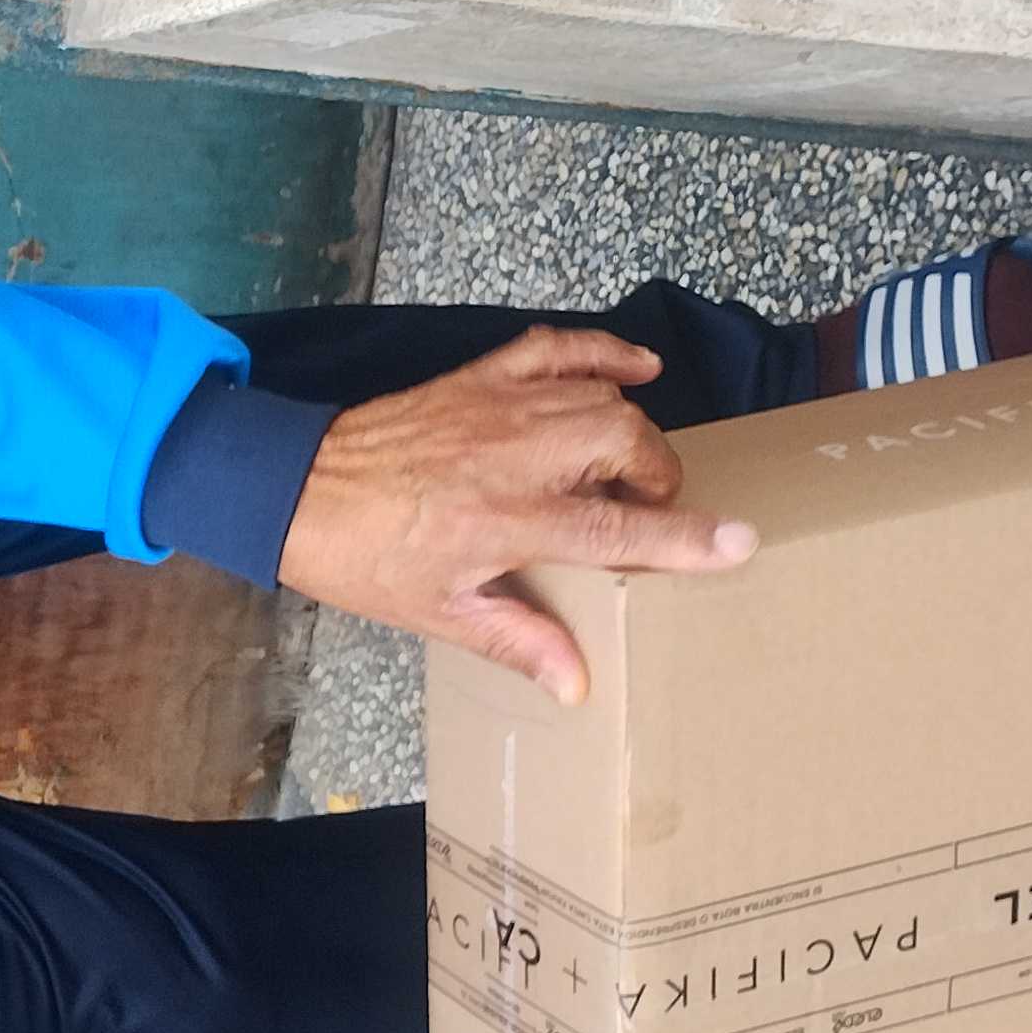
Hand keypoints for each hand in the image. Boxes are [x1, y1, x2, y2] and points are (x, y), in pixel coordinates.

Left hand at [276, 330, 755, 704]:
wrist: (292, 490)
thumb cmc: (362, 558)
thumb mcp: (436, 613)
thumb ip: (516, 639)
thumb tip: (578, 684)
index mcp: (503, 521)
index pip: (615, 531)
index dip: (682, 540)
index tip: (739, 544)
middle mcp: (510, 456)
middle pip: (624, 445)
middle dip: (657, 477)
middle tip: (645, 513)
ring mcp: (495, 408)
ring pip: (600, 399)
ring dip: (631, 431)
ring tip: (624, 471)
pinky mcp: (476, 378)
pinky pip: (556, 348)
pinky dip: (603, 351)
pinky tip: (637, 368)